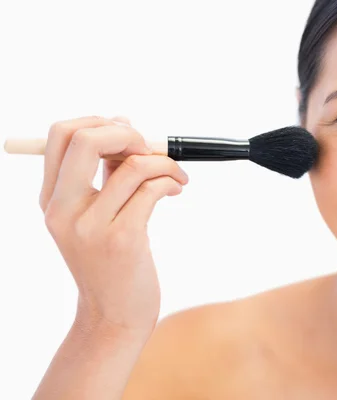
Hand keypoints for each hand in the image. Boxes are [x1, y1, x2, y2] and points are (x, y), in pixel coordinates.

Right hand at [39, 115, 188, 333]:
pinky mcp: (122, 240)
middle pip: (87, 139)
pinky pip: (152, 190)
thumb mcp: (96, 215)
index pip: (60, 135)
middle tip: (150, 148)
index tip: (128, 135)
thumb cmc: (110, 261)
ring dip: (165, 162)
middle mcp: (63, 210)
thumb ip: (105, 172)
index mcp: (51, 199)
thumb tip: (123, 124)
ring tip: (177, 174)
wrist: (113, 315)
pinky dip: (171, 181)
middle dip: (129, 134)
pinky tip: (177, 188)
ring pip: (133, 165)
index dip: (99, 123)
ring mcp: (91, 226)